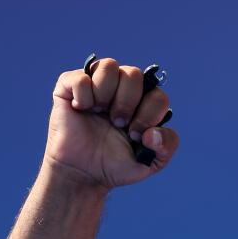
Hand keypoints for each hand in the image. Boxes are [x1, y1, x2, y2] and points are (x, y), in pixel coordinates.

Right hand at [42, 57, 178, 189]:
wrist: (84, 173)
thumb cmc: (117, 164)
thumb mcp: (152, 161)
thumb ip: (167, 145)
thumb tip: (153, 132)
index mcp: (144, 103)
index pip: (158, 95)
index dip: (149, 114)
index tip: (135, 134)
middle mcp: (122, 89)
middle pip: (134, 74)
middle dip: (127, 103)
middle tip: (118, 123)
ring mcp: (97, 85)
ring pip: (109, 65)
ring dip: (106, 94)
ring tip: (100, 113)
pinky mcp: (70, 86)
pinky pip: (81, 76)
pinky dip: (83, 94)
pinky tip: (81, 109)